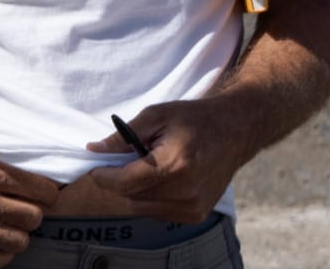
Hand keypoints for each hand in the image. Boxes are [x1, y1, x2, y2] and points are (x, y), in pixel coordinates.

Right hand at [0, 139, 59, 268]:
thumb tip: (29, 178)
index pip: (42, 190)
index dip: (47, 196)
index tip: (44, 197)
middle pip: (34, 218)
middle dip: (33, 216)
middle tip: (23, 213)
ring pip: (19, 242)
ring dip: (18, 237)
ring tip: (9, 229)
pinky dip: (1, 255)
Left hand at [80, 99, 247, 224]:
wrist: (234, 131)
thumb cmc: (194, 118)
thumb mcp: (156, 116)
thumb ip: (123, 136)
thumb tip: (95, 150)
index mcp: (175, 164)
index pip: (126, 183)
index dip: (104, 176)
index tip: (95, 166)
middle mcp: (185, 191)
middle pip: (131, 197)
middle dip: (120, 180)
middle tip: (122, 160)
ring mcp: (192, 207)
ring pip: (142, 208)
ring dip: (135, 190)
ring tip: (147, 165)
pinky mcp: (196, 214)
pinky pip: (158, 212)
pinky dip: (151, 197)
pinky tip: (162, 177)